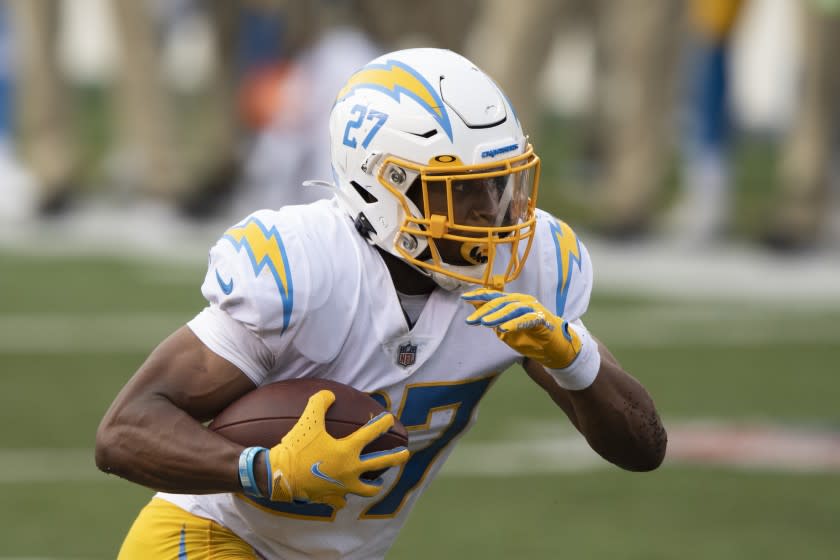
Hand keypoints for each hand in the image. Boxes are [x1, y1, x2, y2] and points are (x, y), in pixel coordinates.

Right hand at [268, 390, 409, 509]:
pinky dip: (345, 498)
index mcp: (347, 450)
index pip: (370, 434)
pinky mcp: (330, 498)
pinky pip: (342, 500)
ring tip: (381, 482)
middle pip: (379, 463)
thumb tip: (329, 394)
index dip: (381, 424)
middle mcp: (350, 470)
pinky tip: (346, 497)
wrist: (279, 475)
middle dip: (395, 458)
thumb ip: (320, 402)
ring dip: (375, 485)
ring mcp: (342, 486)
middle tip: (405, 454)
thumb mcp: (308, 420)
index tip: (390, 418)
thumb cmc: (296, 447)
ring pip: (366, 489)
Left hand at [462, 289, 581, 368]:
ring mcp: (534, 309)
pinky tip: (504, 329)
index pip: (494, 297)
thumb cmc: (531, 339)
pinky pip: (527, 319)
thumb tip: (478, 315)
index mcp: (514, 302)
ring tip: (485, 323)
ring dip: (498, 316)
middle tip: (471, 320)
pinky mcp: (543, 319)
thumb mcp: (508, 331)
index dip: (479, 296)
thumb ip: (495, 322)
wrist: (555, 349)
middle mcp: (524, 302)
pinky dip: (515, 323)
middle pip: (501, 303)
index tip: (464, 298)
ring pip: (513, 309)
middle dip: (484, 311)